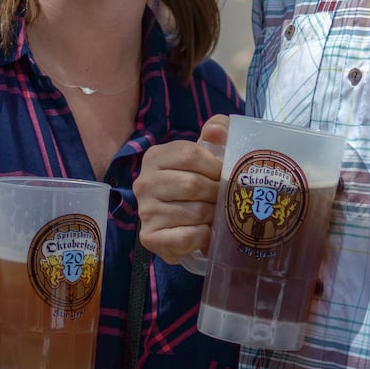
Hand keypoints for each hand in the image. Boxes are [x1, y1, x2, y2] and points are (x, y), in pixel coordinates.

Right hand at [135, 114, 228, 262]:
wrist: (184, 224)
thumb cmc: (198, 182)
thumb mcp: (208, 152)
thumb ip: (218, 130)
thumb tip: (215, 131)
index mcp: (155, 157)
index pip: (190, 154)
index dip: (215, 166)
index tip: (223, 175)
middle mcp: (144, 183)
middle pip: (192, 184)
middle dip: (217, 193)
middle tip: (225, 199)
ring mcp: (145, 211)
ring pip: (194, 212)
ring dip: (213, 216)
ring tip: (216, 215)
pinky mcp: (150, 238)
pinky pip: (187, 236)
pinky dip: (203, 235)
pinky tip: (205, 231)